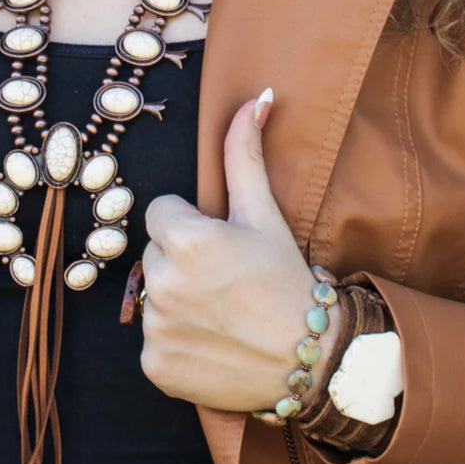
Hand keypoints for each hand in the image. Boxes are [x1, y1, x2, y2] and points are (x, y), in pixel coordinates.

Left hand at [140, 90, 340, 411]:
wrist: (310, 359)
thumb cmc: (286, 279)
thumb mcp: (263, 213)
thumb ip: (244, 154)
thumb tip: (255, 96)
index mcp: (187, 239)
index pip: (161, 213)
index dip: (192, 226)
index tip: (223, 246)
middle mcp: (165, 283)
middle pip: (156, 254)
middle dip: (183, 261)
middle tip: (227, 280)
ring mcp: (158, 329)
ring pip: (154, 296)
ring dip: (179, 301)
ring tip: (222, 313)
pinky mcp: (156, 367)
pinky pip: (154, 342)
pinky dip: (177, 344)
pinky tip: (213, 344)